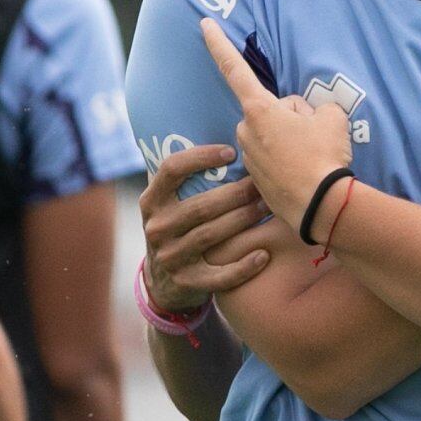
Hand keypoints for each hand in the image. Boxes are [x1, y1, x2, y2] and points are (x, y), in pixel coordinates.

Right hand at [141, 141, 278, 315]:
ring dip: (245, 220)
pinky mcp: (185, 282)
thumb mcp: (169, 204)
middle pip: (201, 205)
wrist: (162, 282)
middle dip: (237, 193)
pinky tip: (264, 253)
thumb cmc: (178, 229)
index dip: (201, 157)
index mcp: (151, 200)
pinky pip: (219, 275)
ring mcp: (169, 257)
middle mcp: (156, 227)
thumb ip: (186, 180)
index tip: (230, 151)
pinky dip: (243, 266)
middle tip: (264, 184)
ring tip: (269, 208)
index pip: (171, 169)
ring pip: (212, 235)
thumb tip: (229, 137)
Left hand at [196, 18, 355, 240]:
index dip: (218, 43)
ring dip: (290, 141)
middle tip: (314, 135)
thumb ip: (312, 106)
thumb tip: (301, 117)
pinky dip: (288, 163)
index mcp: (259, 110)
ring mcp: (249, 158)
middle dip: (289, 117)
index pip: (234, 68)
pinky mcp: (255, 181)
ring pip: (272, 136)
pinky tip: (305, 173)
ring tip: (312, 158)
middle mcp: (246, 132)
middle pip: (268, 111)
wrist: (322, 207)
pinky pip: (273, 159)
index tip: (203, 23)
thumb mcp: (330, 117)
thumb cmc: (325, 156)